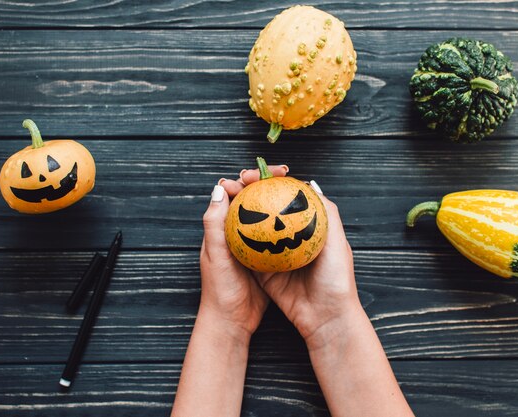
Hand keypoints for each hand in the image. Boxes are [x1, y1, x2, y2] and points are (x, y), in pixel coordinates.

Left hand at [198, 165, 287, 340]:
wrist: (232, 320)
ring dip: (281, 196)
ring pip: (269, 211)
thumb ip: (215, 223)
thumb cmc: (221, 290)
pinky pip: (280, 230)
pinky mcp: (268, 254)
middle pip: (255, 196)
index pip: (235, 190)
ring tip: (297, 188)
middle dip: (268, 180)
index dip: (249, 176)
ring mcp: (255, 241)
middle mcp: (238, 229)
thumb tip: (221, 188)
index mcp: (222, 226)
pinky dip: (289, 220)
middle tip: (285, 174)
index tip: (263, 174)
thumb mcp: (216, 255)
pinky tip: (303, 217)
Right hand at [225, 168, 362, 350]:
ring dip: (241, 210)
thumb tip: (310, 184)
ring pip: (255, 227)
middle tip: (241, 182)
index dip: (273, 181)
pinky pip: (247, 252)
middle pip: (267, 207)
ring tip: (229, 196)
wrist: (324, 319)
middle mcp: (290, 238)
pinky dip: (237, 238)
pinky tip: (227, 225)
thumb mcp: (338, 243)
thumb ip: (327, 213)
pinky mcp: (263, 271)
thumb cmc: (336, 280)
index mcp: (308, 228)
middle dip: (252, 191)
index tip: (260, 174)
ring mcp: (275, 254)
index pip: (287, 197)